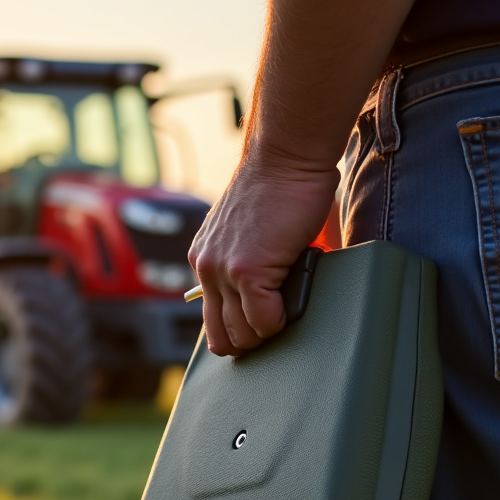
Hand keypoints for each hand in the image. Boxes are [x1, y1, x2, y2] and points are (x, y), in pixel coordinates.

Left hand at [188, 156, 338, 355]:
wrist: (285, 158)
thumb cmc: (280, 189)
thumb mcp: (251, 233)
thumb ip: (252, 263)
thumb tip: (274, 294)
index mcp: (205, 259)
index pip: (212, 318)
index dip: (239, 330)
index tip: (262, 326)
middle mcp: (207, 267)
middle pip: (222, 337)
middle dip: (253, 341)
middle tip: (279, 327)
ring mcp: (224, 271)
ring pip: (243, 335)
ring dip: (269, 332)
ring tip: (288, 314)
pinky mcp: (247, 270)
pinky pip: (266, 320)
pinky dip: (283, 320)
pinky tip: (294, 304)